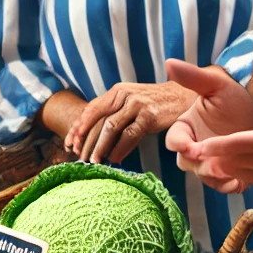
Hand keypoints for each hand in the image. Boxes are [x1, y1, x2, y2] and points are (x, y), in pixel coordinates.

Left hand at [64, 81, 194, 163]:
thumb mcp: (130, 101)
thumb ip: (112, 113)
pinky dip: (120, 149)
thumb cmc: (153, 103)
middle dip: (86, 141)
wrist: (182, 97)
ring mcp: (138, 104)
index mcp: (117, 91)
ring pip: (110, 128)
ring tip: (95, 162)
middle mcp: (125, 95)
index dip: (78, 128)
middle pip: (98, 120)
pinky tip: (116, 159)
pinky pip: (129, 135)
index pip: (91, 109)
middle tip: (80, 158)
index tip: (70, 144)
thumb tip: (89, 137)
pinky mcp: (150, 116)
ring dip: (100, 147)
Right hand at [164, 60, 252, 194]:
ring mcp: (209, 162)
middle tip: (211, 161)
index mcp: (186, 128)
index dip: (180, 144)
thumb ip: (192, 77)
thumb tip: (168, 63)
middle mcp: (194, 147)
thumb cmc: (236, 98)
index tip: (190, 145)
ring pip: (203, 175)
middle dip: (196, 163)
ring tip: (227, 173)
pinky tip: (239, 183)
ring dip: (213, 175)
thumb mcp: (216, 85)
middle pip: (185, 162)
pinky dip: (228, 185)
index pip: (174, 140)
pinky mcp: (226, 173)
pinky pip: (222, 185)